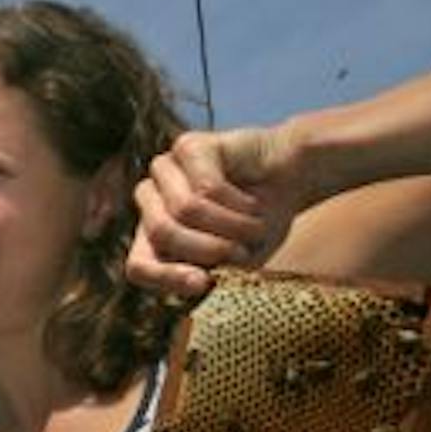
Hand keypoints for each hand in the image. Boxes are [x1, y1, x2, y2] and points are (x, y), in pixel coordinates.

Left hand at [126, 124, 306, 297]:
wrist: (292, 181)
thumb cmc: (258, 226)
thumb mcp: (236, 264)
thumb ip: (211, 273)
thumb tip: (199, 281)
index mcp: (153, 238)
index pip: (138, 266)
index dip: (166, 278)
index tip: (205, 283)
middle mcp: (151, 203)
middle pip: (161, 233)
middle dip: (210, 249)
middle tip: (244, 253)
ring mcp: (165, 172)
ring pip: (185, 209)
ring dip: (232, 226)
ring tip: (256, 227)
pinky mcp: (187, 147)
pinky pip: (207, 188)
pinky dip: (239, 205)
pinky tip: (254, 203)